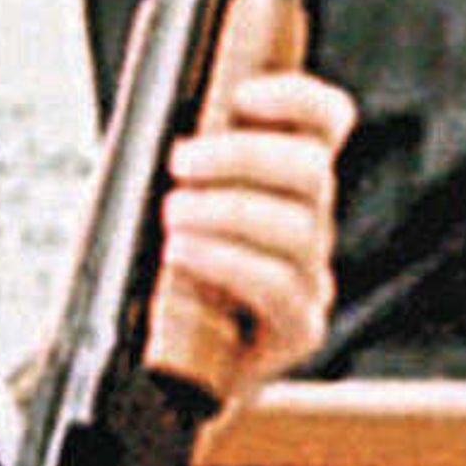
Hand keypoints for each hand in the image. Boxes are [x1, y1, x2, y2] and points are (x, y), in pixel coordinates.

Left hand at [147, 63, 353, 406]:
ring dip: (228, 209)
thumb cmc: (143, 277)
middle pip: (312, 169)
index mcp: (280, 180)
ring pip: (298, 227)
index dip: (297, 98)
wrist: (142, 371)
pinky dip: (228, 261)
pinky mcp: (298, 330)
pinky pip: (280, 288)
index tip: (240, 94)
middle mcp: (307, 224)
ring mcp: (309, 278)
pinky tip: (181, 254)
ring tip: (171, 213)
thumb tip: (150, 107)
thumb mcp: (142, 201)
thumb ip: (160, 157)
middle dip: (242, 154)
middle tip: (179, 161)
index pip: (324, 121)